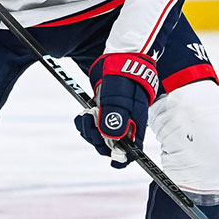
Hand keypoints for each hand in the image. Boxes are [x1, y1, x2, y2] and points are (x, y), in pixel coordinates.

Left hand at [73, 53, 156, 167]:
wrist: (120, 58)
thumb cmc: (124, 77)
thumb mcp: (120, 98)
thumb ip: (116, 118)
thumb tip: (111, 140)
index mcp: (135, 125)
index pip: (132, 151)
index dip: (122, 158)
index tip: (113, 160)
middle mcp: (125, 125)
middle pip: (111, 146)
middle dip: (98, 140)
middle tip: (90, 124)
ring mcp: (113, 118)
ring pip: (99, 136)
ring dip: (89, 131)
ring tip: (86, 117)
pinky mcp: (103, 111)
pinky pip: (92, 125)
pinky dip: (86, 123)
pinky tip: (84, 115)